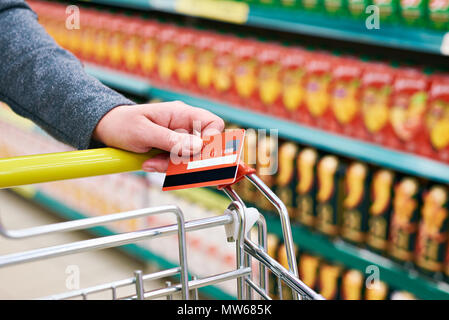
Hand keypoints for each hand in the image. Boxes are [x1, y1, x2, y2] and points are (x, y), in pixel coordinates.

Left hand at [93, 101, 224, 171]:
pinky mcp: (172, 152)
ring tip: (151, 163)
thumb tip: (198, 146)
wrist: (106, 129)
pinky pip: (178, 166)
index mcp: (181, 113)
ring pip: (191, 160)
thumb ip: (171, 140)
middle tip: (170, 166)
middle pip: (204, 147)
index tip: (199, 154)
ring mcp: (179, 139)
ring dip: (174, 167)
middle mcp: (184, 126)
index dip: (212, 141)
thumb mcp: (143, 132)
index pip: (213, 124)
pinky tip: (149, 163)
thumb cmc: (122, 123)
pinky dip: (166, 169)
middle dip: (188, 160)